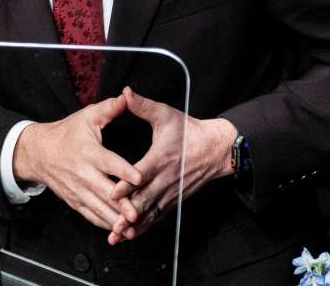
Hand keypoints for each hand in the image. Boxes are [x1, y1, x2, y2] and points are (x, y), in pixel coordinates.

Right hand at [13, 94, 144, 230]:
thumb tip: (127, 96)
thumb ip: (109, 109)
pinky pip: (90, 215)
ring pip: (98, 208)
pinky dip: (103, 224)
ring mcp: (77, 190)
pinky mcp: (74, 200)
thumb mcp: (87, 117)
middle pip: (104, 191)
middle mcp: (83, 173)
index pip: (109, 162)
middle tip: (137, 214)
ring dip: (114, 220)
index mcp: (89, 152)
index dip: (124, 171)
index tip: (139, 178)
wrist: (38, 152)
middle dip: (121, 205)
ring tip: (131, 230)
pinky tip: (117, 231)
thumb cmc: (67, 133)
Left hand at [106, 87, 236, 244]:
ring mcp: (171, 192)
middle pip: (145, 199)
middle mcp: (166, 178)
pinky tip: (132, 235)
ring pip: (151, 212)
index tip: (113, 194)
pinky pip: (158, 216)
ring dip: (134, 226)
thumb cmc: (188, 130)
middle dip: (128, 214)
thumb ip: (143, 106)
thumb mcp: (166, 114)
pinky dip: (145, 227)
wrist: (216, 149)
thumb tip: (125, 93)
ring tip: (118, 236)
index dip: (128, 184)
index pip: (143, 173)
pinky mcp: (174, 199)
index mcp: (161, 158)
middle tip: (113, 226)